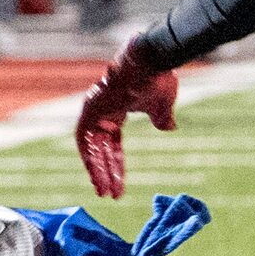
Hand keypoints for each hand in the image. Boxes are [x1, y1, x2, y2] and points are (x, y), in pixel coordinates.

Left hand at [73, 38, 179, 199]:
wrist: (153, 60)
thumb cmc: (158, 78)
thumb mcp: (162, 106)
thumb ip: (163, 118)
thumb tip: (169, 128)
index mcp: (117, 110)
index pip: (113, 144)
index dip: (116, 165)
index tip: (119, 186)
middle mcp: (102, 111)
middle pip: (101, 149)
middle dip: (106, 173)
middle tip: (110, 195)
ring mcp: (94, 109)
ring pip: (91, 149)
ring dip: (98, 172)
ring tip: (105, 193)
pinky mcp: (90, 109)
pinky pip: (85, 141)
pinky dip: (91, 160)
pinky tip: (98, 177)